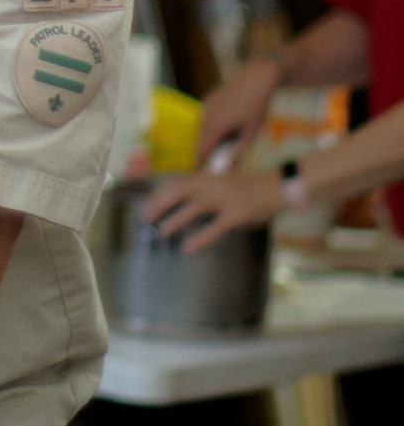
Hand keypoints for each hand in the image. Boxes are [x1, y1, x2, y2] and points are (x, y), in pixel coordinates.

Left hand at [143, 166, 283, 250]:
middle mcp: (213, 185)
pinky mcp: (236, 214)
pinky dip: (200, 238)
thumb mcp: (225, 182)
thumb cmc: (251, 187)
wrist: (279, 186)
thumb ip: (206, 190)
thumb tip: (185, 203)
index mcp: (209, 177)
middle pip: (178, 191)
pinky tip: (188, 247)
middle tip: (146, 218)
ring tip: (162, 232)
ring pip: (193, 209)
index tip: (147, 205)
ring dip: (175, 221)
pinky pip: (214, 228)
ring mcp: (225, 199)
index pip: (177, 182)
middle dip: (159, 204)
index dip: (159, 194)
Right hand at [196, 56, 281, 164]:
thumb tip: (231, 167)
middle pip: (200, 141)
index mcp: (214, 127)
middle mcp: (204, 117)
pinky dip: (213, 126)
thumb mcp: (252, 132)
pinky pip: (206, 118)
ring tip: (229, 141)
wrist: (258, 76)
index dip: (201, 165)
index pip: (200, 152)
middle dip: (208, 152)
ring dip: (211, 138)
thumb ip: (239, 151)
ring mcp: (205, 106)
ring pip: (203, 129)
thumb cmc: (258, 105)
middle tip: (221, 160)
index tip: (205, 174)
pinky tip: (230, 124)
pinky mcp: (209, 99)